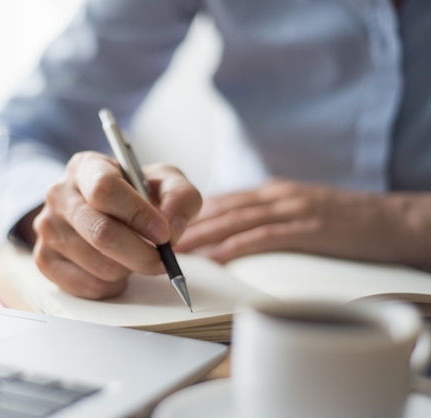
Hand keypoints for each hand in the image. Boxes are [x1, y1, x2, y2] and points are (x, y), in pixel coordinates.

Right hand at [31, 151, 201, 298]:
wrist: (104, 208)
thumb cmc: (135, 194)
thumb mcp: (165, 182)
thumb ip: (180, 197)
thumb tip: (172, 229)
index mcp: (86, 167)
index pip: (104, 189)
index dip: (138, 215)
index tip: (164, 234)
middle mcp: (59, 194)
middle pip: (101, 233)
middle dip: (141, 254)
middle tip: (162, 260)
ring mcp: (47, 228)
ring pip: (98, 265)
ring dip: (129, 269)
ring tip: (134, 257)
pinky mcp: (44, 259)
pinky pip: (87, 286)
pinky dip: (112, 286)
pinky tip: (115, 270)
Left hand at [174, 178, 430, 265]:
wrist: (389, 219)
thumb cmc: (342, 218)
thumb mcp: (298, 207)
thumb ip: (266, 213)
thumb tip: (231, 227)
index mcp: (272, 192)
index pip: (222, 200)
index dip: (190, 212)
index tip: (166, 222)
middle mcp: (276, 196)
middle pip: (221, 208)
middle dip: (186, 223)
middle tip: (158, 237)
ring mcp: (291, 210)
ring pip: (236, 220)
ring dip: (203, 235)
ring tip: (176, 248)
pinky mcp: (306, 229)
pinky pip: (263, 237)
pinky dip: (236, 246)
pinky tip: (216, 256)